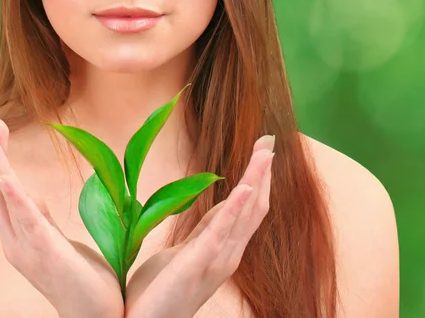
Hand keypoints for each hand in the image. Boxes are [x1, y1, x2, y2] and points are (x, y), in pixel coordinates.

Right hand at [0, 117, 123, 317]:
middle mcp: (14, 242)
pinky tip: (6, 178)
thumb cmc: (78, 279)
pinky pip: (27, 220)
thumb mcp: (56, 242)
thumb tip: (31, 198)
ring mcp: (27, 249)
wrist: (95, 315)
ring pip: (4, 203)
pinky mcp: (46, 254)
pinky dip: (15, 197)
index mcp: (17, 236)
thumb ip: (40, 221)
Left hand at [124, 134, 275, 317]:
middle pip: (254, 206)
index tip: (262, 149)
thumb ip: (205, 233)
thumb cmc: (162, 290)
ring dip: (255, 181)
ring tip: (264, 154)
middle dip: (262, 172)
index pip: (248, 207)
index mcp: (223, 247)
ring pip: (245, 215)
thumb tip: (220, 210)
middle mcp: (228, 253)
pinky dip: (235, 208)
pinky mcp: (197, 264)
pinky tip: (244, 187)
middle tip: (268, 141)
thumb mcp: (187, 252)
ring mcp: (216, 260)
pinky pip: (220, 232)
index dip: (257, 177)